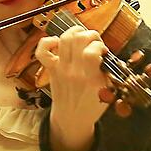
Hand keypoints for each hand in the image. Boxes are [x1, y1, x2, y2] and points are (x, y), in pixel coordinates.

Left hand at [34, 26, 108, 150]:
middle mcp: (73, 71)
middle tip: (94, 43)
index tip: (103, 52)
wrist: (71, 119)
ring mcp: (60, 68)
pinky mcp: (51, 68)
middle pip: (78, 38)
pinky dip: (48, 41)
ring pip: (64, 38)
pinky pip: (42, 51)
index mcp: (89, 78)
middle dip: (91, 35)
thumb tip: (107, 54)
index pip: (92, 50)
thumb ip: (108, 71)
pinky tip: (59, 42)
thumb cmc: (92, 105)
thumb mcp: (107, 91)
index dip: (100, 46)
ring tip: (82, 37)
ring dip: (75, 31)